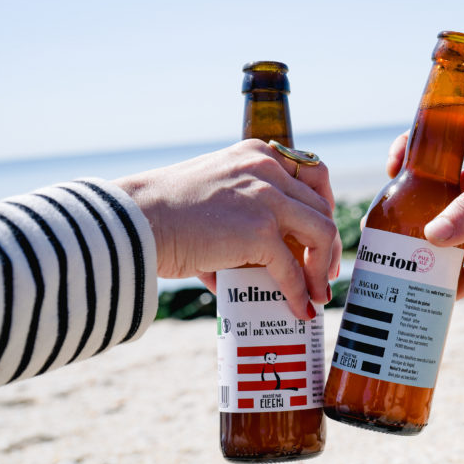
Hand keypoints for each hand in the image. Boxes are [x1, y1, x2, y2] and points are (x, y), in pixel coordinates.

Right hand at [114, 139, 341, 318]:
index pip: (312, 176)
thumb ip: (239, 218)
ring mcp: (266, 198)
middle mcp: (266, 169)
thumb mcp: (212, 196)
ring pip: (321, 233)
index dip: (324, 209)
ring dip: (322, 268)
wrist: (134, 220)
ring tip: (317, 294)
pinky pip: (292, 268)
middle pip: (321, 207)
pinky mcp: (258, 231)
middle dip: (329, 245)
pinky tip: (299, 309)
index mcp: (256, 154)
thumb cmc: (163, 214)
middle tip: (324, 273)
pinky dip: (299, 292)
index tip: (322, 237)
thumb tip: (251, 267)